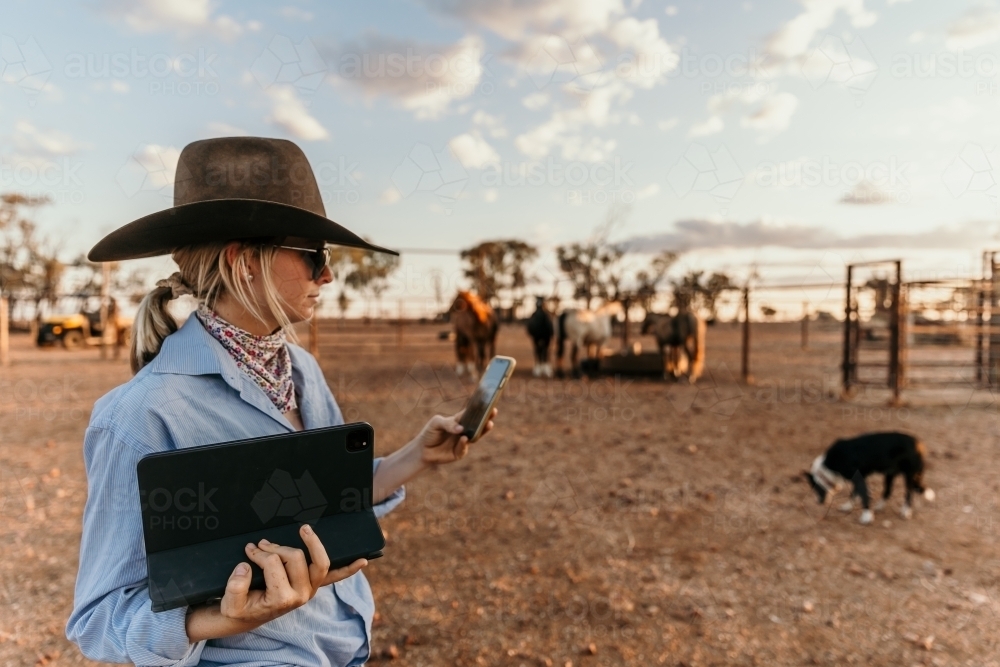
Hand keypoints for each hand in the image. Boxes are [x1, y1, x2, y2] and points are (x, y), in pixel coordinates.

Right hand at [220, 524, 366, 627]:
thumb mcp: (229, 603)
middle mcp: (301, 595)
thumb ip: (235, 586)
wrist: (244, 618)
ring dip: (314, 543)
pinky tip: (363, 560)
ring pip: (319, 561)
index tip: (248, 550)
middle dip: (276, 547)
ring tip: (303, 529)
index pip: (274, 563)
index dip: (259, 553)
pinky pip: (335, 576)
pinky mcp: (313, 585)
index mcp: (282, 599)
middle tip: (261, 544)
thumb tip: (245, 566)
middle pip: (295, 557)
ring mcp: (310, 589)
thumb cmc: (237, 608)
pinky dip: (349, 569)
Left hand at [417, 408, 497, 465]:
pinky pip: (464, 448)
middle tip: (493, 412)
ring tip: (488, 424)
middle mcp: (463, 431)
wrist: (422, 450)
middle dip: (486, 418)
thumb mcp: (436, 423)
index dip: (479, 409)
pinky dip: (464, 443)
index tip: (489, 403)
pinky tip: (464, 438)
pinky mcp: (459, 453)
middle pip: (477, 424)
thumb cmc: (429, 433)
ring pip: (475, 436)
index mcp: (458, 421)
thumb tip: (461, 429)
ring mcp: (462, 442)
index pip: (471, 413)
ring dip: (482, 430)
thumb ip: (448, 424)